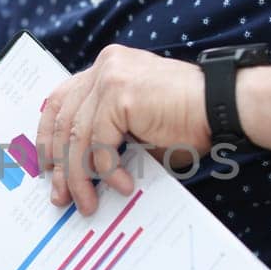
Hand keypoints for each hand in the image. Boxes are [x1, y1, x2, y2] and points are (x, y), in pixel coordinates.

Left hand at [36, 45, 211, 214]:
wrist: (224, 105)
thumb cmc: (189, 118)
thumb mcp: (138, 125)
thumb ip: (106, 136)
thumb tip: (78, 174)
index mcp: (107, 68)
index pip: (61, 101)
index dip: (47, 136)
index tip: (46, 166)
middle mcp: (104, 66)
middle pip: (62, 120)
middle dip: (59, 165)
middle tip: (60, 197)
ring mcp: (110, 76)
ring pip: (76, 136)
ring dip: (80, 176)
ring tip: (88, 203)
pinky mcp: (119, 92)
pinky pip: (99, 142)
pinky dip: (106, 169)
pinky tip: (120, 185)